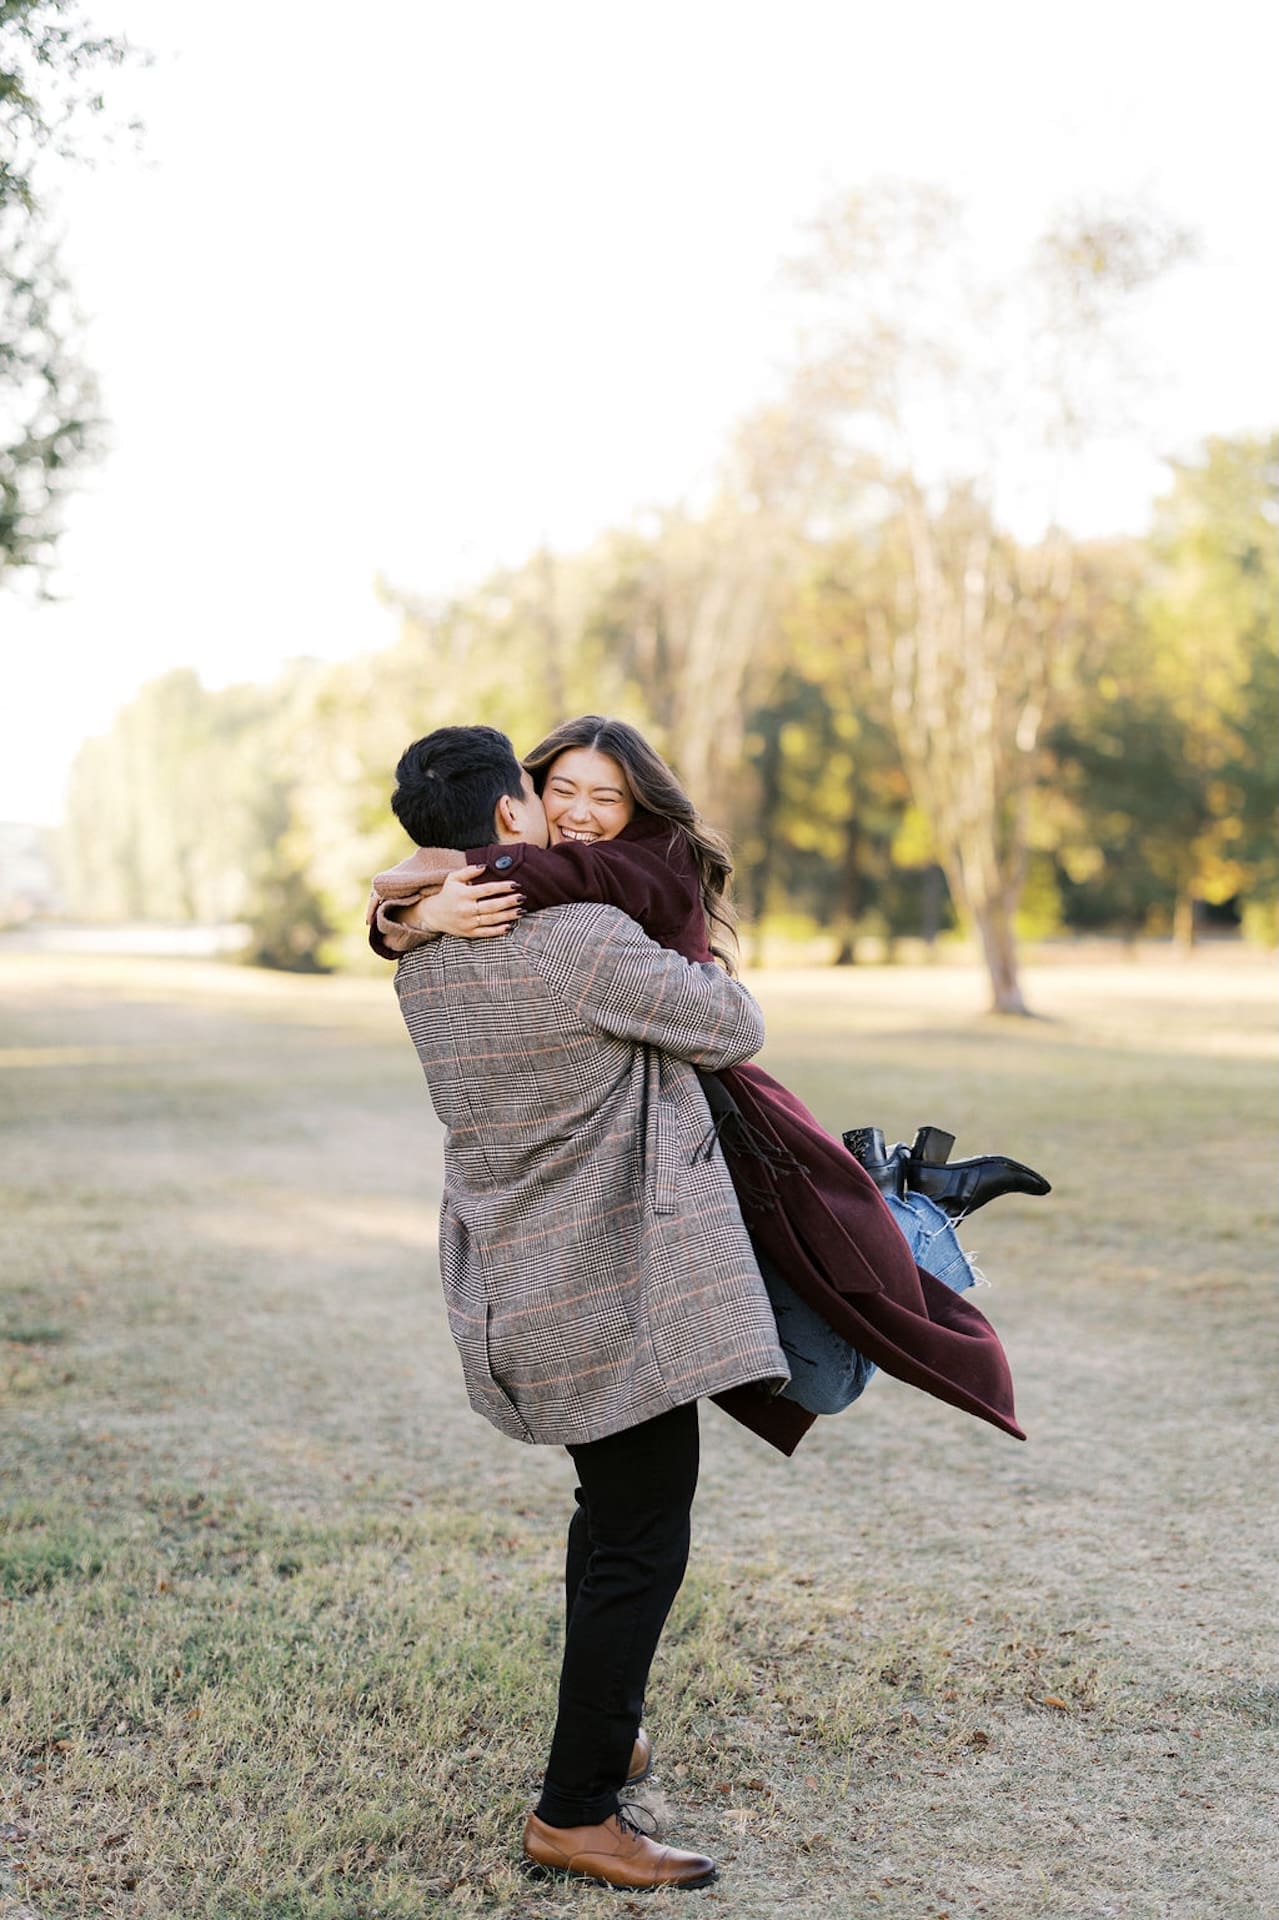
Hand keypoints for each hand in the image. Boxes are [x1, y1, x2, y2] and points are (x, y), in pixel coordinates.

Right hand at [406, 865, 523, 937]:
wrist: (433, 915)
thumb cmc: (448, 893)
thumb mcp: (453, 878)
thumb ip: (469, 871)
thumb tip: (485, 865)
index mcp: (463, 894)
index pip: (487, 889)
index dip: (502, 887)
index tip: (516, 884)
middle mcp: (466, 909)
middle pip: (492, 906)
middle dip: (509, 902)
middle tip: (522, 898)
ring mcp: (468, 923)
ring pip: (492, 920)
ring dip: (508, 916)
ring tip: (521, 911)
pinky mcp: (469, 933)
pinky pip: (487, 933)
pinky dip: (499, 930)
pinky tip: (510, 926)